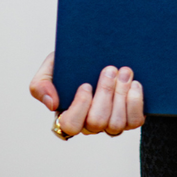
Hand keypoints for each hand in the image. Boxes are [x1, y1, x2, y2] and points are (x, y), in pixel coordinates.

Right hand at [29, 52, 144, 135]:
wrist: (103, 50)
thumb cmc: (73, 61)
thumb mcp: (52, 66)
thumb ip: (40, 84)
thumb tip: (52, 104)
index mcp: (68, 115)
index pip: (70, 126)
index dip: (80, 107)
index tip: (86, 84)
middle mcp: (89, 124)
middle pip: (96, 123)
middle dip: (105, 94)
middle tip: (110, 69)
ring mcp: (110, 123)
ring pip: (116, 124)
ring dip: (121, 95)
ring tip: (125, 71)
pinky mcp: (130, 118)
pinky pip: (135, 121)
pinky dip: (136, 103)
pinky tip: (134, 84)